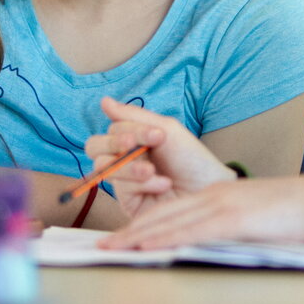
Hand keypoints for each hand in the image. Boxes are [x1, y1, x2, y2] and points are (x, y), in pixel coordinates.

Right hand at [83, 97, 234, 217]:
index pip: (112, 129)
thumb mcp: (166, 130)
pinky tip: (163, 185)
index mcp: (133, 140)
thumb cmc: (191, 160)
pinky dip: (142, 184)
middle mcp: (124, 159)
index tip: (158, 134)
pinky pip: (120, 188)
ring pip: (102, 167)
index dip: (130, 129)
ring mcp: (124, 182)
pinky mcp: (128, 202)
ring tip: (152, 170)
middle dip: (113, 143)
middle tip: (133, 144)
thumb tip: (104, 101)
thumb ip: (133, 116)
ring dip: (129, 166)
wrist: (208, 189)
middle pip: (95, 148)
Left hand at [102, 172, 303, 249]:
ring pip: (170, 220)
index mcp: (217, 195)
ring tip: (112, 249)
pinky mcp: (235, 219)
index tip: (120, 240)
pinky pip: (193, 230)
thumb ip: (228, 229)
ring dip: (138, 236)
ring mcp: (223, 205)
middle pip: (161, 213)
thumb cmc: (296, 215)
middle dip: (129, 231)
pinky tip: (148, 247)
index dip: (142, 224)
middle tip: (102, 247)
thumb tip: (209, 249)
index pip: (170, 210)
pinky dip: (167, 239)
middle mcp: (213, 196)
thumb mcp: (254, 219)